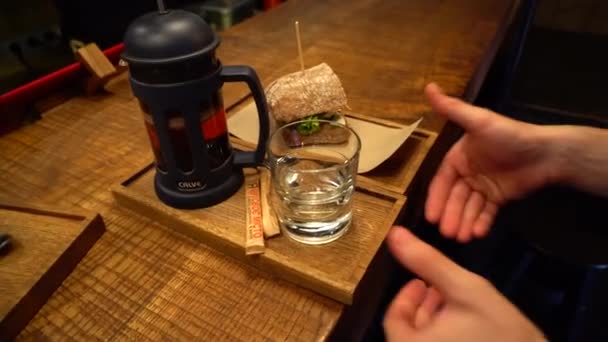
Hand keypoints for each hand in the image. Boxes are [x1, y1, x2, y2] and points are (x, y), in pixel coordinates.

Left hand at [383, 227, 544, 341]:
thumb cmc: (501, 330)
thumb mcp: (464, 288)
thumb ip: (427, 261)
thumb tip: (394, 233)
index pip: (393, 319)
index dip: (407, 296)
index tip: (423, 282)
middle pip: (407, 332)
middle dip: (421, 307)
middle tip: (438, 289)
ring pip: (422, 341)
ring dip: (432, 321)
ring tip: (451, 304)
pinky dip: (442, 336)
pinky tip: (461, 326)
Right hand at [424, 83, 556, 241]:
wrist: (546, 152)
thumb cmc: (510, 135)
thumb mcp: (479, 120)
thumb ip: (452, 109)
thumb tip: (428, 86)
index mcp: (459, 156)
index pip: (442, 180)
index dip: (436, 198)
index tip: (430, 216)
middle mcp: (468, 172)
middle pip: (454, 197)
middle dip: (450, 215)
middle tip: (447, 233)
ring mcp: (483, 186)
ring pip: (468, 207)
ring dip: (463, 222)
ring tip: (461, 237)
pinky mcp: (499, 198)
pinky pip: (486, 212)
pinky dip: (480, 222)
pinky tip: (476, 233)